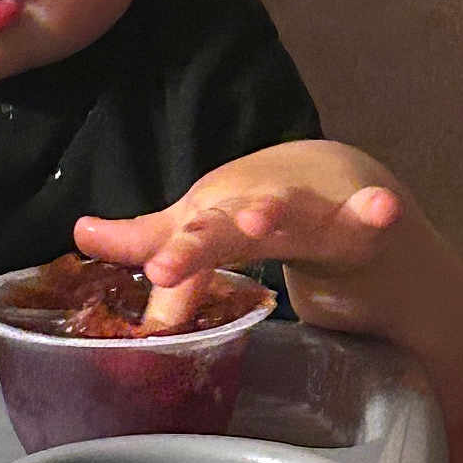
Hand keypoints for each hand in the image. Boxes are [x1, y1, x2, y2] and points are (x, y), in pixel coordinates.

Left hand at [74, 140, 406, 335]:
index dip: (163, 256)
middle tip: (165, 266)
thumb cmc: (269, 214)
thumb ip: (150, 238)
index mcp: (216, 213)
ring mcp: (312, 213)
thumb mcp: (208, 229)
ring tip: (260, 220)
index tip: (145, 272)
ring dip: (275, 216)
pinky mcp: (362, 225)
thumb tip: (80, 235)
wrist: (356, 190)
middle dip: (198, 244)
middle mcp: (258, 207)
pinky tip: (382, 210)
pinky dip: (374, 212)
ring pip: (291, 219)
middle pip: (223, 228)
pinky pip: (367, 222)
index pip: (181, 241)